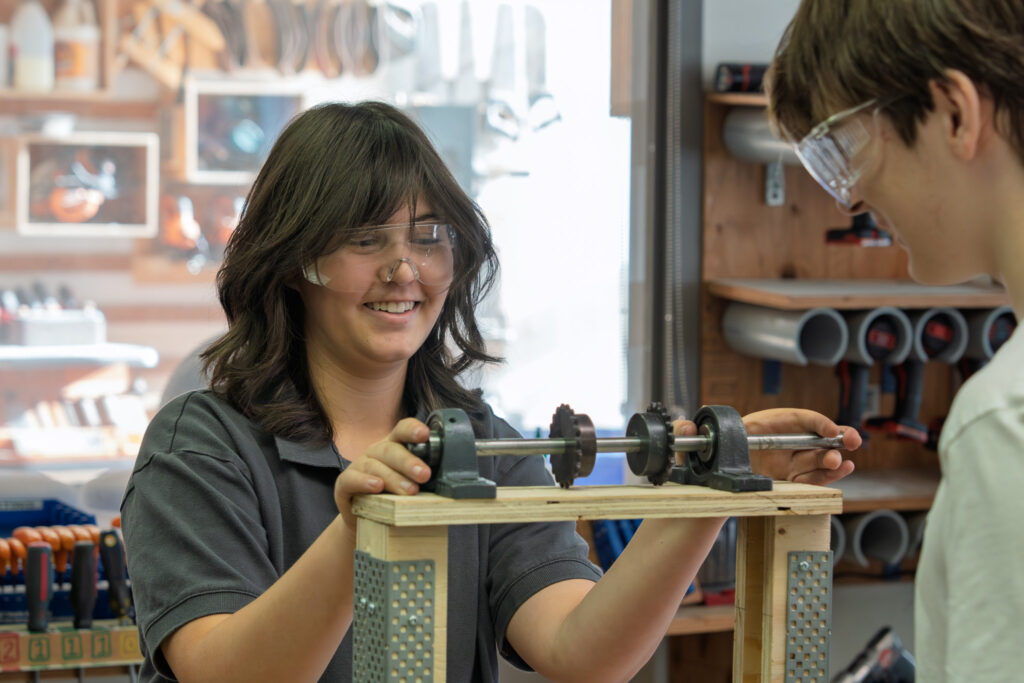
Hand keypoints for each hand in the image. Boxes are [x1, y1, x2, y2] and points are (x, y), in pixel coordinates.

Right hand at [333, 418, 432, 529]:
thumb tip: (454, 484)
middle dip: (409, 461)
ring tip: (410, 490)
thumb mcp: (414, 485)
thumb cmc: (395, 499)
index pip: (403, 430)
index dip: (413, 429)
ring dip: (393, 478)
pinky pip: (352, 479)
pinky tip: (377, 487)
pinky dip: (365, 481)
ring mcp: (359, 465)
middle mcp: (376, 452)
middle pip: (391, 449)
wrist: (367, 520)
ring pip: (375, 465)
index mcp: (395, 446)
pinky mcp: (344, 484)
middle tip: (424, 475)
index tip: (425, 435)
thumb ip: (427, 479)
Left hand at [671, 408, 858, 485]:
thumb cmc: (705, 463)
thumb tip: (686, 425)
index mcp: (763, 426)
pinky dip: (828, 476)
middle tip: (849, 442)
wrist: (706, 493)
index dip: (815, 422)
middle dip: (835, 438)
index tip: (831, 430)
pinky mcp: (790, 481)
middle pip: (813, 437)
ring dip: (832, 460)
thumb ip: (689, 435)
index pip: (795, 419)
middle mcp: (779, 443)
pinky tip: (842, 471)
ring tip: (842, 464)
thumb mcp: (695, 448)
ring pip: (817, 458)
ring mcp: (786, 462)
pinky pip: (813, 478)